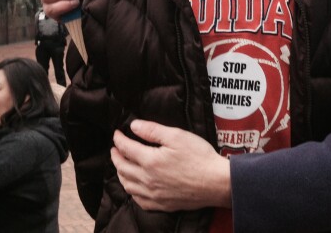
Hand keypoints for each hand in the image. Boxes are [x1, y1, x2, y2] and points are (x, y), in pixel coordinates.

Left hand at [111, 120, 230, 211]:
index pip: (126, 148)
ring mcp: (153, 194)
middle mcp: (147, 180)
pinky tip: (134, 187)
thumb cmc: (200, 157)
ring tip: (121, 166)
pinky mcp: (161, 204)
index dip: (119, 139)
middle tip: (115, 149)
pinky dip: (131, 191)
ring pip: (127, 185)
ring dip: (120, 174)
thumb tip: (134, 126)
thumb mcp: (177, 136)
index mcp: (150, 161)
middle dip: (116, 156)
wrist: (216, 183)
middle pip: (122, 168)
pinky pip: (138, 200)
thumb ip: (153, 131)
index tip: (117, 133)